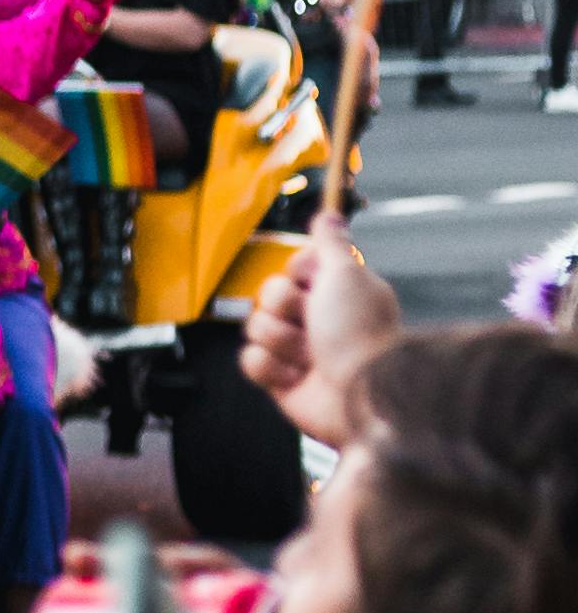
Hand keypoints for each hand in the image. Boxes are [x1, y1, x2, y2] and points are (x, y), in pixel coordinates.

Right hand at [243, 226, 397, 445]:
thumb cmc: (359, 336)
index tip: (313, 284)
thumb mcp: (347, 274)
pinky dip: (270, 368)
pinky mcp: (282, 378)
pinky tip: (294, 375)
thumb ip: (332, 243)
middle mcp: (318, 318)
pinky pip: (251, 361)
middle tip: (310, 322)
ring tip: (308, 356)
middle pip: (269, 294)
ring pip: (257, 327)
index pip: (293, 267)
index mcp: (336, 291)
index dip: (296, 275)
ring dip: (280, 342)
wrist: (361, 396)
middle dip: (284, 309)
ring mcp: (299, 349)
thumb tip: (330, 215)